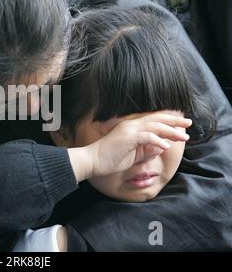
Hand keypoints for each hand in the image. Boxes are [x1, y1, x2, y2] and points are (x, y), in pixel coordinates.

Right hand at [69, 112, 191, 180]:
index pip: (153, 121)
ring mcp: (128, 130)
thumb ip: (146, 151)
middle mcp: (131, 125)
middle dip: (174, 120)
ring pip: (154, 126)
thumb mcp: (132, 156)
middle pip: (157, 119)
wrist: (92, 161)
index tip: (182, 126)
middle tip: (189, 123)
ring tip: (183, 136)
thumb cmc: (109, 160)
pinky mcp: (127, 138)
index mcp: (131, 128)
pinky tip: (167, 146)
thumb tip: (161, 147)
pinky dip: (158, 140)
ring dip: (171, 131)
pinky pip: (147, 137)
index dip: (168, 121)